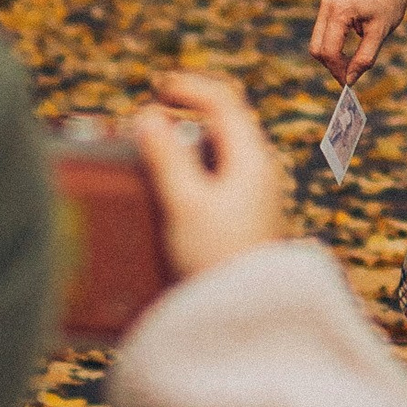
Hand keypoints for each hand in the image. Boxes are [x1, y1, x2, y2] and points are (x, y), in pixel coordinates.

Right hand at [129, 72, 288, 277]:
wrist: (249, 319)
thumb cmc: (218, 259)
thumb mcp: (185, 204)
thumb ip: (166, 158)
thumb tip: (147, 118)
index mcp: (252, 159)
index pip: (224, 102)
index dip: (188, 88)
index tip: (156, 89)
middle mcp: (260, 173)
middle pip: (222, 126)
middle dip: (183, 118)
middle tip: (147, 124)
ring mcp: (255, 197)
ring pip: (218, 155)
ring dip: (184, 148)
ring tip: (151, 157)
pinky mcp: (245, 220)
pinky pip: (216, 180)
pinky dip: (190, 173)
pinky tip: (167, 192)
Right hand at [310, 0, 406, 86]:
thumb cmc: (390, 2)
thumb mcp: (380, 33)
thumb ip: (364, 58)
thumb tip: (350, 80)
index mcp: (339, 12)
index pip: (329, 50)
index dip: (337, 70)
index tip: (349, 83)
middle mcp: (327, 6)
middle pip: (317, 48)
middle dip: (331, 65)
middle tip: (349, 77)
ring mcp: (326, 5)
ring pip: (318, 42)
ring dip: (332, 56)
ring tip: (351, 65)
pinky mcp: (328, 6)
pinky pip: (323, 33)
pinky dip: (333, 46)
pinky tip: (349, 52)